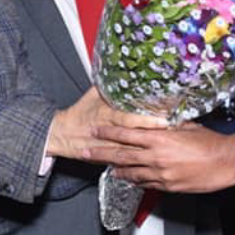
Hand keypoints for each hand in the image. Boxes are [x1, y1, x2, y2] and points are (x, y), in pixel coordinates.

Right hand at [46, 87, 165, 160]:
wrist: (62, 134)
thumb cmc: (79, 113)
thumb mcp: (92, 95)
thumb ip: (109, 85)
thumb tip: (123, 71)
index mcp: (106, 115)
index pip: (130, 118)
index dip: (147, 120)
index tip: (165, 119)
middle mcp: (108, 132)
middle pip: (135, 136)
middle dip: (154, 137)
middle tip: (173, 136)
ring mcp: (108, 147)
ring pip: (132, 151)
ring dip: (149, 151)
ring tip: (168, 150)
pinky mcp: (107, 159)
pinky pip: (125, 162)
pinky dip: (138, 163)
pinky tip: (153, 163)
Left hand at [85, 123, 234, 192]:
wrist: (226, 162)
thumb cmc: (210, 142)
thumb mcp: (187, 125)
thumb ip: (169, 124)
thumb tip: (158, 118)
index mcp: (159, 138)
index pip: (126, 134)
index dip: (108, 132)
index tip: (95, 130)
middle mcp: (156, 157)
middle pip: (121, 155)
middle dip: (101, 153)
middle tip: (85, 152)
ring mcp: (161, 174)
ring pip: (131, 172)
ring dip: (116, 169)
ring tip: (105, 168)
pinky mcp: (168, 186)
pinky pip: (146, 184)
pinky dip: (136, 180)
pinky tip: (130, 179)